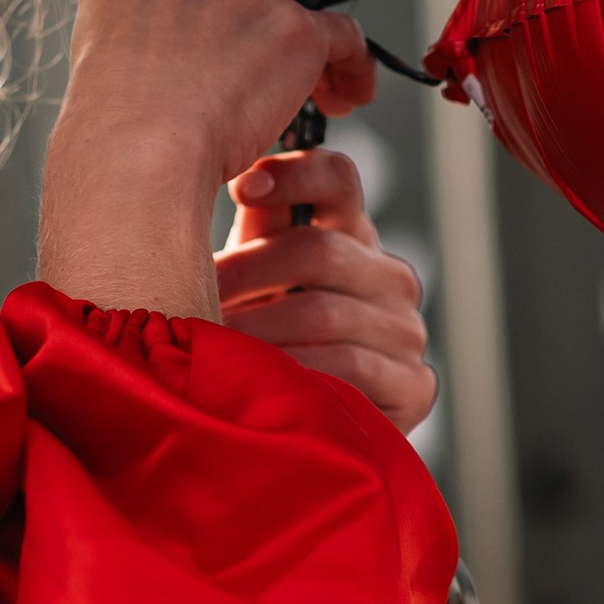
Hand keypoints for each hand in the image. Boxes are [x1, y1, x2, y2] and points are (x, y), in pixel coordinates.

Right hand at [38, 0, 375, 323]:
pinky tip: (346, 93)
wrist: (138, 152)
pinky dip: (348, 64)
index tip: (199, 44)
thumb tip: (156, 50)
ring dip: (285, 49)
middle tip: (236, 79)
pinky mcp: (293, 25)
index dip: (191, 9)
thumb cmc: (109, 127)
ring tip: (289, 101)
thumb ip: (129, 30)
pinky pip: (340, 34)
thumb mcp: (93, 55)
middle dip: (238, 26)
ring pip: (282, 9)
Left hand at [216, 140, 434, 433]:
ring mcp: (407, 331)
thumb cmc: (266, 339)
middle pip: (319, 250)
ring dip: (256, 331)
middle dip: (246, 273)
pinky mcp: (415, 386)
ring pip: (325, 313)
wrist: (308, 429)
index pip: (337, 179)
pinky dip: (293, 372)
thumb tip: (238, 174)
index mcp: (352, 236)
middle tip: (188, 294)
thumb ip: (256, 227)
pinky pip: (348, 369)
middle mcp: (390, 277)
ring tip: (205, 344)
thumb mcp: (255, 279)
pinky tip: (253, 380)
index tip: (242, 188)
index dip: (293, 174)